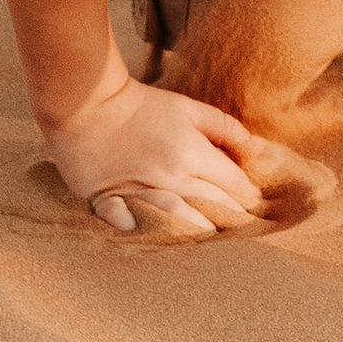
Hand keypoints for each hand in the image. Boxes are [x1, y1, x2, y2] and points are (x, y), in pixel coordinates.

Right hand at [40, 76, 269, 239]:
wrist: (87, 101)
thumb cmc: (141, 104)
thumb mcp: (187, 107)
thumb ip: (222, 126)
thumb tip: (253, 145)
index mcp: (191, 153)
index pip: (231, 182)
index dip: (246, 192)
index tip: (254, 202)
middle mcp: (169, 176)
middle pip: (210, 204)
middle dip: (231, 216)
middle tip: (243, 227)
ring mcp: (138, 189)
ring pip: (176, 218)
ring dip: (196, 231)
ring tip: (210, 240)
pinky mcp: (106, 197)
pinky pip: (123, 220)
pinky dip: (135, 229)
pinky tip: (147, 239)